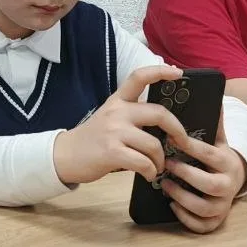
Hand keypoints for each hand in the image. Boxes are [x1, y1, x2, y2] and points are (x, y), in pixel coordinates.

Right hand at [52, 65, 185, 185]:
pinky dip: (151, 172)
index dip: (160, 71)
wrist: (64, 155)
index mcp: (117, 101)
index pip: (139, 77)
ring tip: (157, 167)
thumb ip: (132, 115)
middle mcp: (117, 112)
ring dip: (160, 160)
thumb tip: (164, 123)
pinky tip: (148, 175)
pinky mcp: (112, 152)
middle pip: (159, 113)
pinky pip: (144, 163)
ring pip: (154, 144)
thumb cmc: (93, 139)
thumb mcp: (110, 118)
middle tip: (182, 142)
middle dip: (178, 130)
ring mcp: (114, 132)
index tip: (177, 72)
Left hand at [158, 115, 246, 233]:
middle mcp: (229, 186)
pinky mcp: (216, 221)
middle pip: (209, 184)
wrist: (234, 180)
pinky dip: (185, 217)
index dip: (191, 147)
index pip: (210, 154)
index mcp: (228, 162)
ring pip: (203, 206)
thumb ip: (214, 120)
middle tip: (165, 165)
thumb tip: (214, 94)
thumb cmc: (217, 157)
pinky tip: (171, 205)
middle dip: (185, 175)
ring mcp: (223, 205)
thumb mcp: (218, 139)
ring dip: (181, 196)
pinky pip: (201, 225)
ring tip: (164, 185)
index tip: (172, 138)